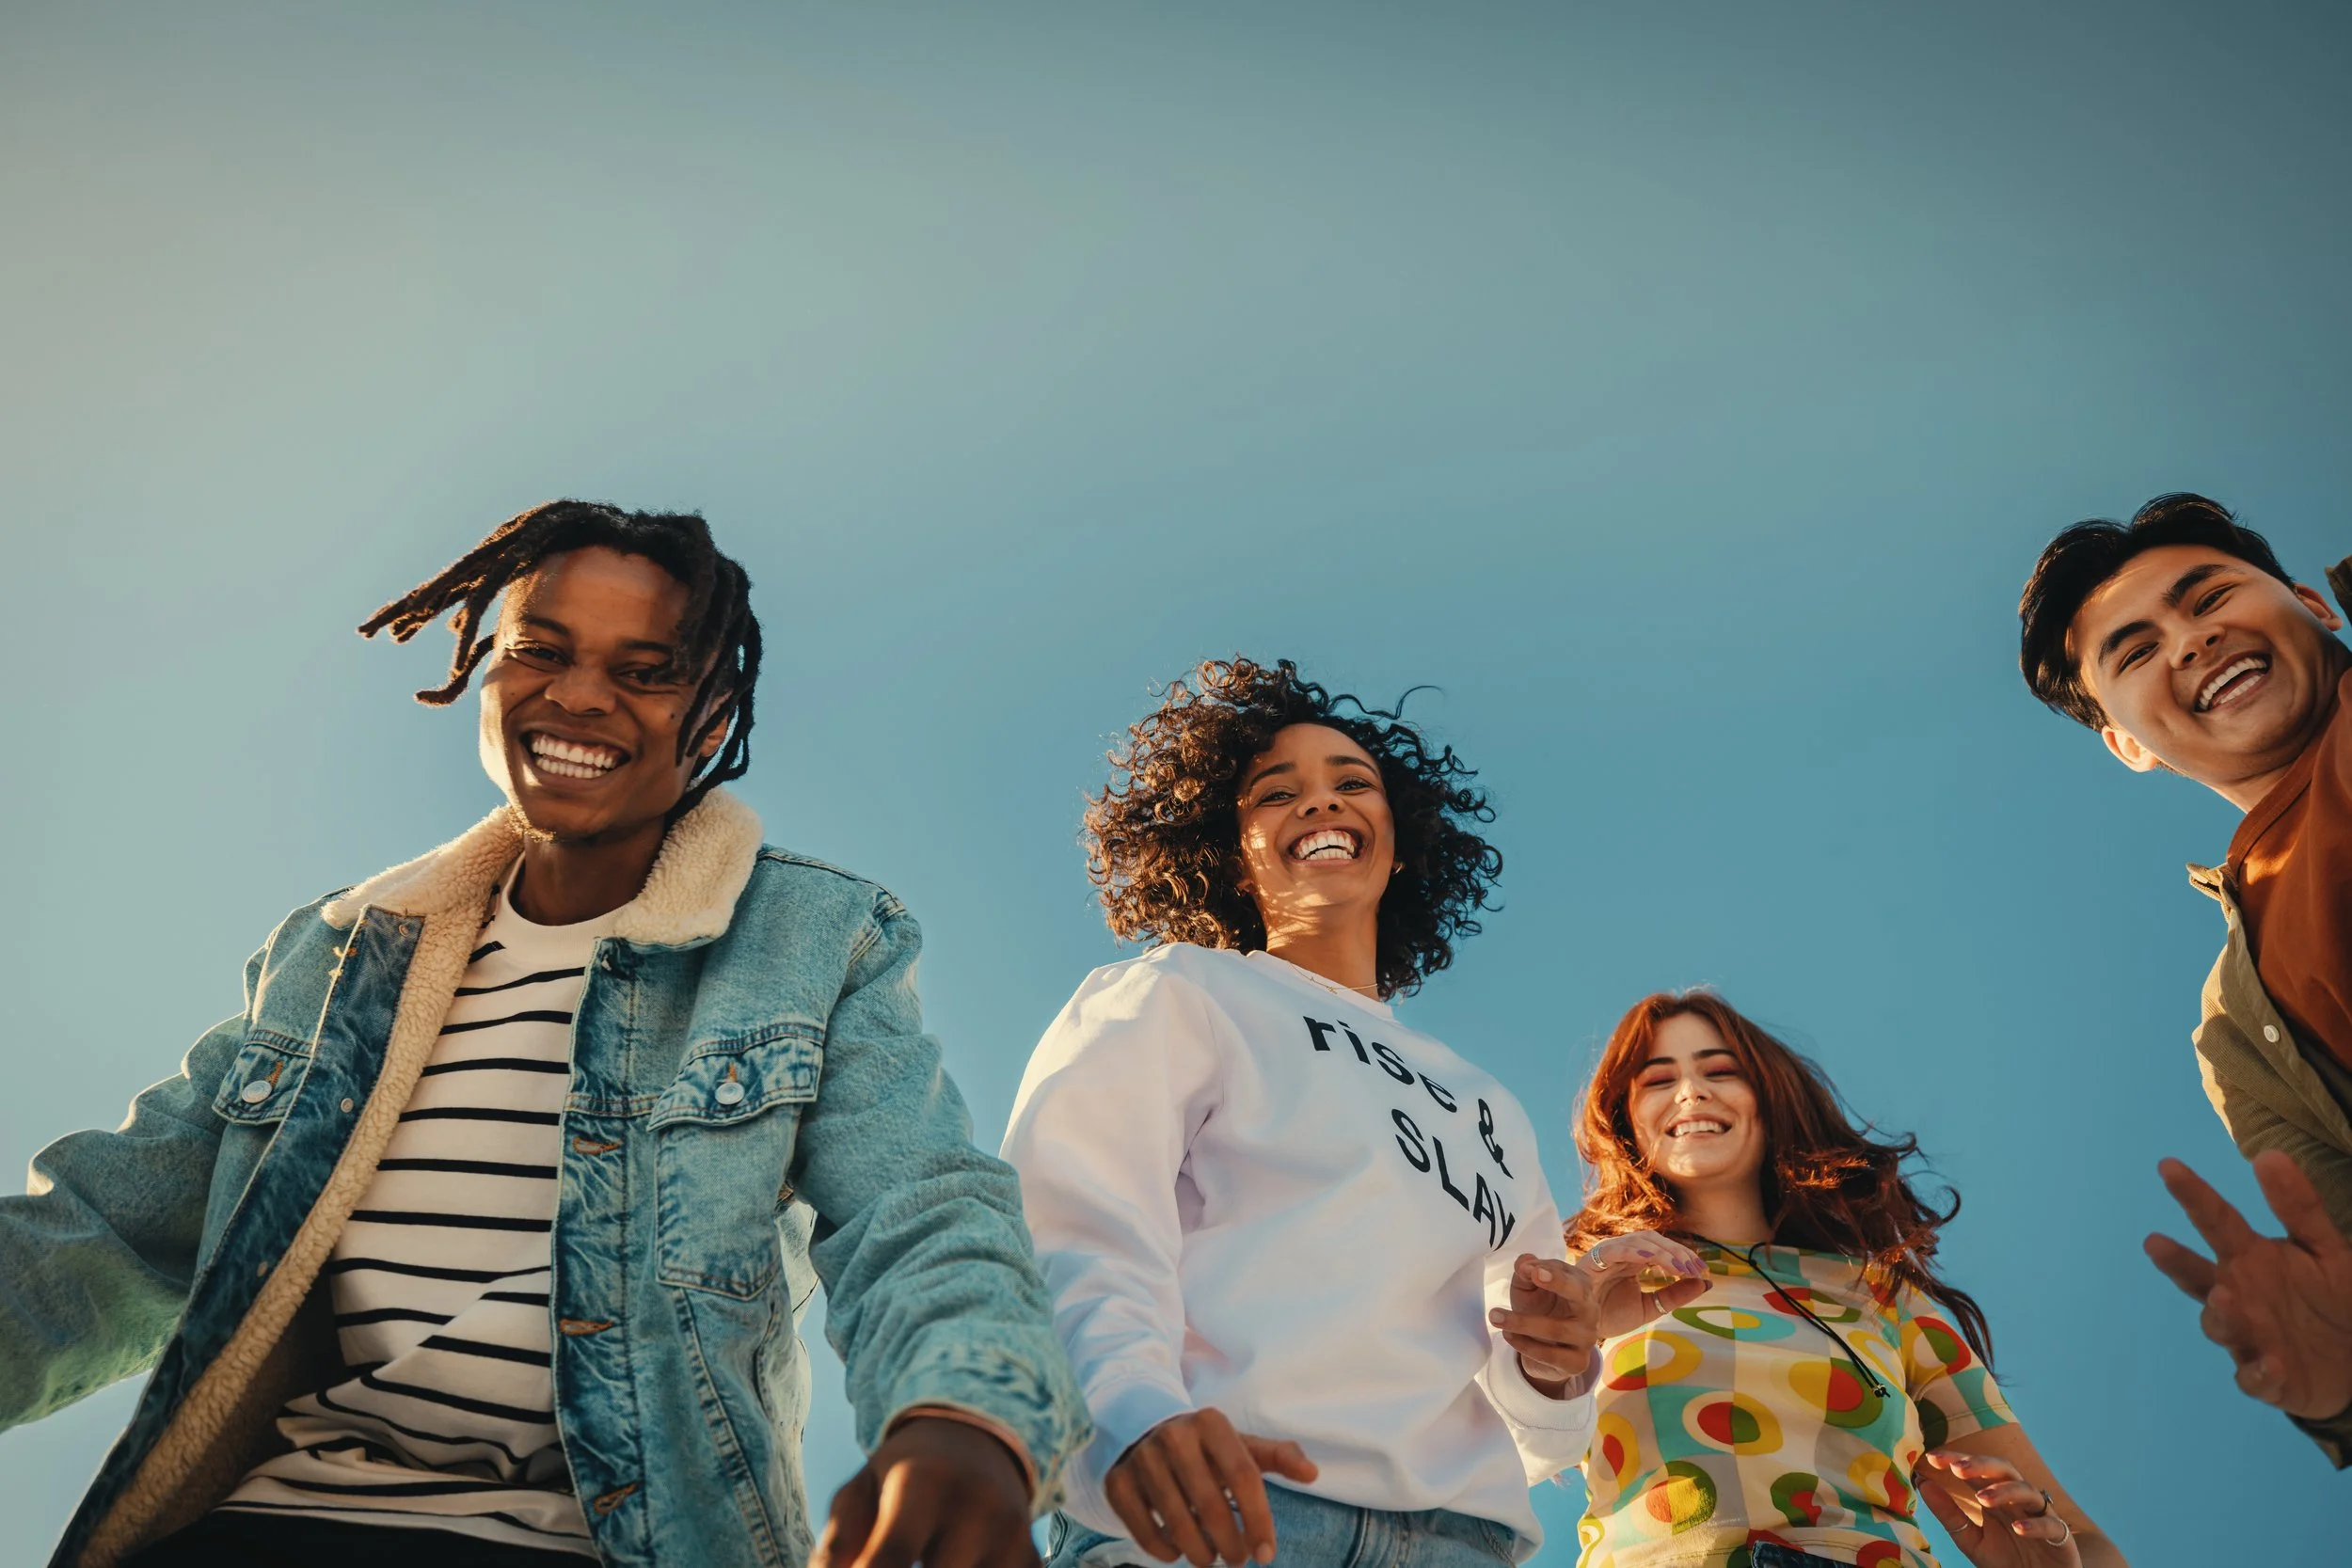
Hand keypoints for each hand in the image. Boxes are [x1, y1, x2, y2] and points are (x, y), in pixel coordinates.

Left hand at [813, 1416, 1033, 1567]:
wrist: (976, 1439)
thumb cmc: (902, 1476)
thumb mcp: (860, 1493)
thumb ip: (837, 1547)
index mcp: (924, 1484)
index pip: (891, 1560)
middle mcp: (977, 1507)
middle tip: (887, 1563)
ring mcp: (1012, 1535)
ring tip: (925, 1558)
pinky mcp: (1030, 1559)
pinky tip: (954, 1565)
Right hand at [1103, 1408, 1317, 1566]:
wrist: (1142, 1428)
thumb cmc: (1205, 1446)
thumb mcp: (1240, 1445)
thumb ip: (1277, 1457)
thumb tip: (1312, 1473)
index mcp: (1211, 1424)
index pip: (1244, 1479)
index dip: (1258, 1521)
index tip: (1266, 1555)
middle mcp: (1173, 1437)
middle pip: (1211, 1507)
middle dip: (1230, 1546)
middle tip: (1237, 1561)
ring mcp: (1142, 1459)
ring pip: (1178, 1525)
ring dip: (1201, 1554)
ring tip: (1211, 1558)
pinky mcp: (1117, 1483)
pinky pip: (1145, 1533)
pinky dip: (1166, 1552)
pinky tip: (1178, 1551)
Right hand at [1572, 1230, 1710, 1337]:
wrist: (1580, 1330)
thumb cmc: (1610, 1315)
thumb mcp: (1650, 1307)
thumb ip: (1674, 1295)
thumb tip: (1705, 1283)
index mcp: (1635, 1259)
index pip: (1664, 1247)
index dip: (1684, 1256)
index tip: (1703, 1271)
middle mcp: (1623, 1251)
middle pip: (1654, 1239)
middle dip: (1677, 1251)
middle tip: (1696, 1268)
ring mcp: (1608, 1253)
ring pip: (1638, 1240)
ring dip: (1663, 1252)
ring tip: (1681, 1267)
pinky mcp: (1593, 1260)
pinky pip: (1616, 1250)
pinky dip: (1634, 1251)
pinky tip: (1651, 1259)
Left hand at [1919, 1449, 2079, 1566]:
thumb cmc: (2005, 1560)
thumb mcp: (1970, 1540)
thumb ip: (1949, 1514)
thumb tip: (1922, 1483)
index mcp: (1995, 1498)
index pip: (1976, 1471)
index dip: (1957, 1460)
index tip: (1932, 1457)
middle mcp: (2018, 1501)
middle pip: (2004, 1470)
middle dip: (1981, 1465)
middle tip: (1958, 1468)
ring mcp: (2040, 1516)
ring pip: (2028, 1491)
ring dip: (2005, 1491)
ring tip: (1983, 1498)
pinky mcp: (2061, 1538)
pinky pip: (2052, 1525)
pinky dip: (2035, 1525)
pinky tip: (2019, 1528)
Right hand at [2145, 1152, 2351, 1418]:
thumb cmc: (2333, 1298)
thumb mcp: (2326, 1248)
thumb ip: (2299, 1207)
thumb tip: (2269, 1153)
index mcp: (2250, 1258)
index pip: (2217, 1221)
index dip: (2193, 1194)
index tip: (2168, 1166)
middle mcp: (2239, 1294)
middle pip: (2198, 1276)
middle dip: (2177, 1262)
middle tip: (2156, 1243)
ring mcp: (2249, 1337)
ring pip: (2220, 1326)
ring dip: (2219, 1314)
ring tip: (2224, 1297)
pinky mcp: (2267, 1379)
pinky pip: (2255, 1377)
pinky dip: (2258, 1373)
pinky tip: (2271, 1363)